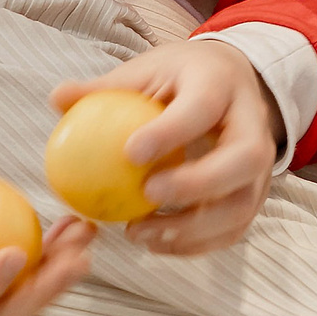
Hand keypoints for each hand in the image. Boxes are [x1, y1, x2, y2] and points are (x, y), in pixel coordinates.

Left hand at [49, 38, 282, 255]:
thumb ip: (106, 89)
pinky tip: (155, 242)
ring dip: (193, 227)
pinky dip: (195, 244)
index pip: (205, 106)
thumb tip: (58, 98)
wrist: (231, 82)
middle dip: (199, 184)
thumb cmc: (178, 79)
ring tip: (139, 232)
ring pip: (243, 202)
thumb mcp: (146, 71)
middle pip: (247, 158)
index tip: (131, 153)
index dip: (172, 131)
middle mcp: (251, 123)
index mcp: (221, 83)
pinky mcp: (253, 192)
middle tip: (148, 194)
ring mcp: (258, 163)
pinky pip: (234, 227)